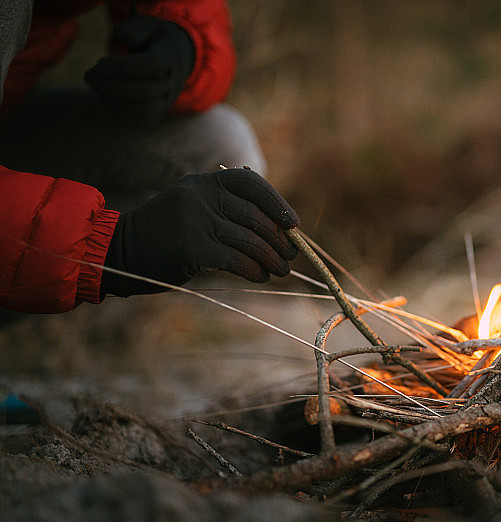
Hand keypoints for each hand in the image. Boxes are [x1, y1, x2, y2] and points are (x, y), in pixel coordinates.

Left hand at [84, 16, 194, 121]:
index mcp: (170, 56)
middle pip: (146, 91)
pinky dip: (119, 110)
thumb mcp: (144, 25)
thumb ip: (132, 30)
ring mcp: (168, 100)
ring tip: (95, 86)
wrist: (176, 58)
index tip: (100, 63)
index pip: (152, 65)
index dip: (124, 67)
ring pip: (143, 108)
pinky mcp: (159, 112)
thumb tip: (122, 40)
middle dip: (112, 86)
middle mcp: (173, 81)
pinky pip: (140, 118)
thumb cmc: (152, 39)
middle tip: (89, 76)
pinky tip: (104, 97)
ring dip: (113, 100)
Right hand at [101, 169, 299, 296]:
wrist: (122, 250)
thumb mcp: (196, 206)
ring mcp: (195, 220)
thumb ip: (229, 208)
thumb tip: (281, 227)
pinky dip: (253, 270)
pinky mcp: (191, 247)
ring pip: (248, 240)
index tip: (293, 224)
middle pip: (255, 215)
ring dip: (271, 258)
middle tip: (290, 255)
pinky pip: (235, 259)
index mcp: (205, 181)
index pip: (252, 183)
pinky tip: (259, 276)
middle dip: (279, 238)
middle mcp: (201, 195)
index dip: (277, 203)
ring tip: (280, 271)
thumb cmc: (169, 233)